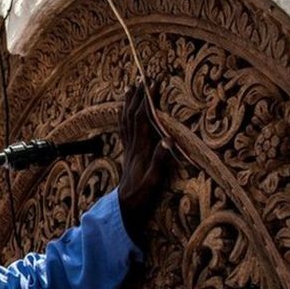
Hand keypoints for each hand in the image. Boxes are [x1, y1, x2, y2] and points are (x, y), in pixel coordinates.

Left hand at [117, 86, 171, 244]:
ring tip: (130, 89)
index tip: (153, 83)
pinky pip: (123, 132)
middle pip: (132, 116)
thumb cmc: (141, 198)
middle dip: (137, 96)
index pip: (143, 119)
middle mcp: (132, 147)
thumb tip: (167, 138)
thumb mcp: (153, 182)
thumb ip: (160, 161)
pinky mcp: (127, 156)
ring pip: (125, 121)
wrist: (124, 210)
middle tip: (142, 78)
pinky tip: (123, 113)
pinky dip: (123, 118)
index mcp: (140, 150)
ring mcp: (128, 151)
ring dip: (128, 104)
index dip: (147, 100)